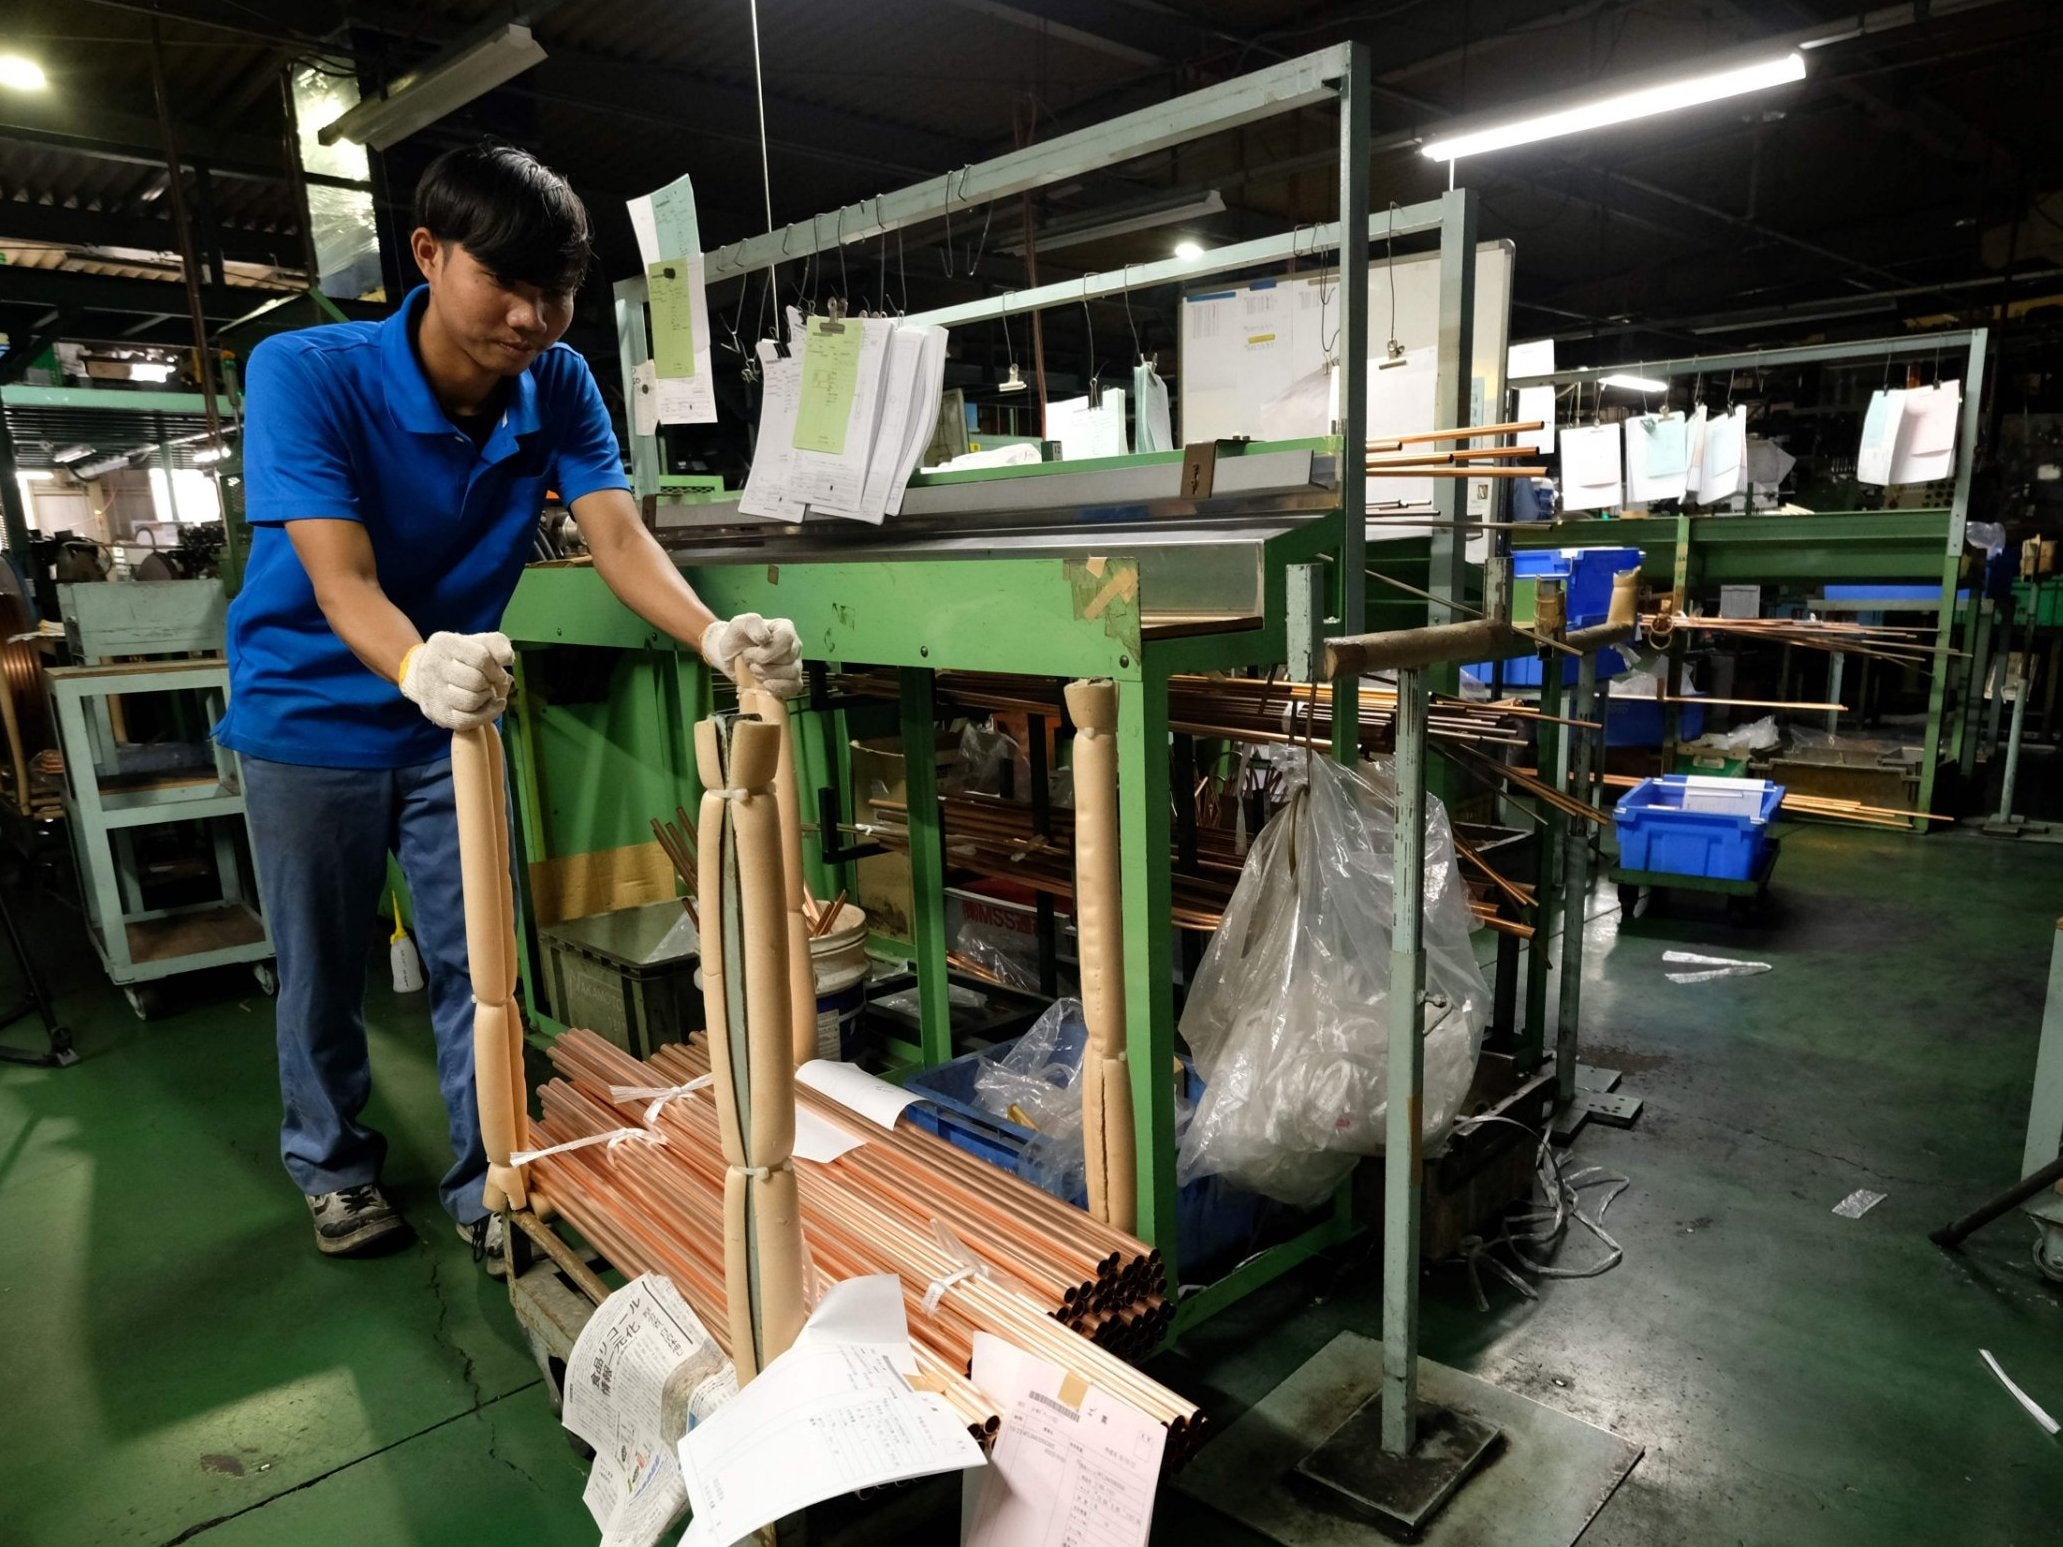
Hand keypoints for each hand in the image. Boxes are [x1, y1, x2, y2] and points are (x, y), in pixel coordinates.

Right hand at [398, 631, 514, 729]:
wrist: (429, 675)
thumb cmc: (461, 658)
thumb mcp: (479, 643)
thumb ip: (498, 644)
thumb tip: (508, 659)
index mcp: (444, 643)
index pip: (481, 657)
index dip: (496, 668)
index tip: (497, 672)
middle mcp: (432, 666)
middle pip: (476, 681)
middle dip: (490, 683)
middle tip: (491, 683)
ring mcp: (432, 691)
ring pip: (471, 701)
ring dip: (487, 698)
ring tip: (486, 693)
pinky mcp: (436, 713)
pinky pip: (466, 720)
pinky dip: (485, 715)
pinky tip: (490, 706)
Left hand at [701, 613, 803, 698]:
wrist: (730, 657)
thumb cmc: (736, 638)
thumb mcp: (739, 624)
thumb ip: (752, 623)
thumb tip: (765, 638)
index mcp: (784, 628)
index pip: (786, 638)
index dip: (767, 650)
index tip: (748, 653)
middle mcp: (794, 645)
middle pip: (788, 658)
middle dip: (764, 665)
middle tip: (749, 664)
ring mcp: (795, 663)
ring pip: (793, 673)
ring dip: (769, 676)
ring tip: (755, 673)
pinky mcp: (792, 680)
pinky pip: (795, 686)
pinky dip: (779, 688)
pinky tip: (765, 685)